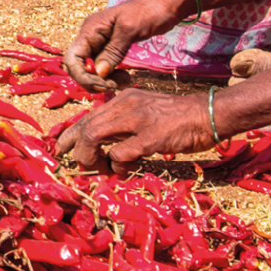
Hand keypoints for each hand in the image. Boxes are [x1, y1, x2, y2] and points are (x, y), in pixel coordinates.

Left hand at [56, 90, 211, 174]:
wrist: (208, 114)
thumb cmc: (180, 118)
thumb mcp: (148, 113)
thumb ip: (127, 126)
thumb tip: (109, 151)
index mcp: (125, 99)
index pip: (89, 115)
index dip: (72, 133)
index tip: (62, 148)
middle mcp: (126, 105)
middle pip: (86, 125)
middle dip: (74, 147)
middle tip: (71, 163)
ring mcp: (137, 120)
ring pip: (95, 135)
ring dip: (91, 157)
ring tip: (97, 169)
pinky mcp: (149, 136)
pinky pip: (120, 153)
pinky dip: (116, 166)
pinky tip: (123, 171)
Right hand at [62, 0, 187, 92]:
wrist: (166, 4)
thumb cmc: (149, 11)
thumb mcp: (130, 29)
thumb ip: (113, 51)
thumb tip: (99, 73)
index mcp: (90, 29)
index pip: (72, 58)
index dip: (83, 76)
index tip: (104, 84)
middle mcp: (91, 37)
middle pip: (80, 68)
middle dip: (95, 81)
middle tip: (116, 85)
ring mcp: (100, 43)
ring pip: (92, 70)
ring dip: (105, 81)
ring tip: (125, 81)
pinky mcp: (111, 49)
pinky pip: (104, 68)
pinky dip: (112, 76)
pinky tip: (126, 78)